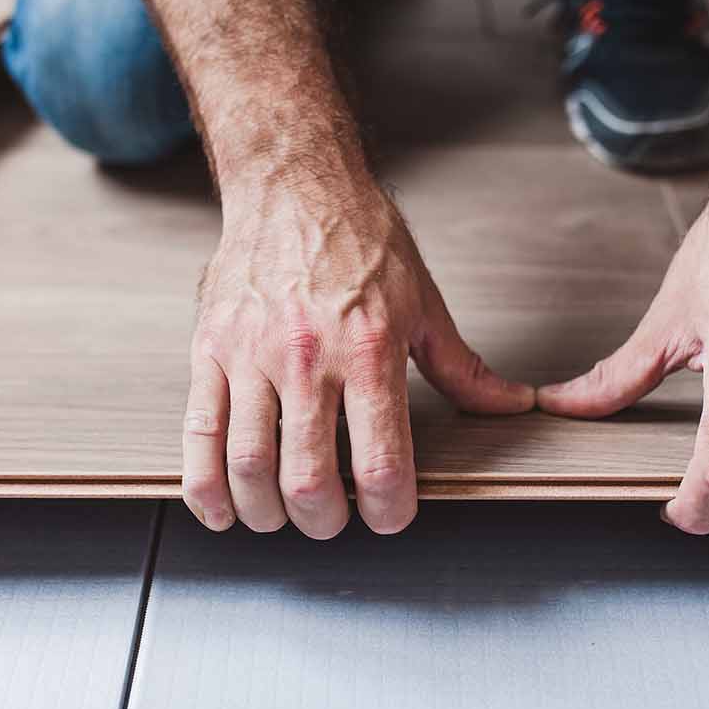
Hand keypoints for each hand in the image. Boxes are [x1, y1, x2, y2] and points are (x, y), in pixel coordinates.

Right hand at [183, 180, 534, 537]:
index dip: (388, 511)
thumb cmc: (358, 239)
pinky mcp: (209, 350)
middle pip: (307, 479)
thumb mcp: (423, 303)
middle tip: (333, 520)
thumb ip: (462, 368)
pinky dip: (206, 487)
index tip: (389, 516)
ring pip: (249, 466)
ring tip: (283, 516)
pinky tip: (222, 508)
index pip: (379, 463)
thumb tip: (511, 405)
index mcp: (368, 349)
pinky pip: (198, 434)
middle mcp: (306, 357)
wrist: (293, 186)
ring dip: (267, 513)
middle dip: (325, 522)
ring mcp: (251, 356)